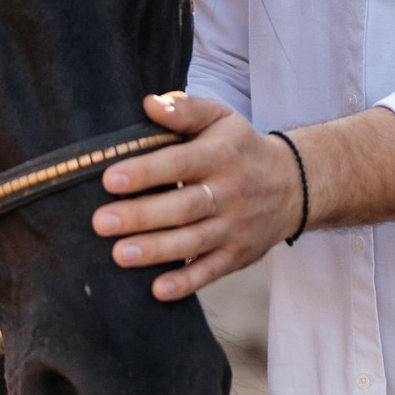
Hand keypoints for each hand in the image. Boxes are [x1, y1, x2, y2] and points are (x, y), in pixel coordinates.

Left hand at [92, 92, 305, 300]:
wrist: (294, 186)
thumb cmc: (240, 148)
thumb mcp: (221, 119)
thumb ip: (185, 109)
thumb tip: (149, 104)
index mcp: (221, 155)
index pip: (180, 163)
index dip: (146, 172)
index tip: (110, 179)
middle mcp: (230, 192)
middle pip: (184, 207)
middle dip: (141, 216)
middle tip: (101, 222)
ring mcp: (235, 227)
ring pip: (194, 242)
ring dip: (157, 250)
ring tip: (119, 255)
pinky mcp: (238, 255)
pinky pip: (212, 271)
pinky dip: (187, 282)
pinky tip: (158, 290)